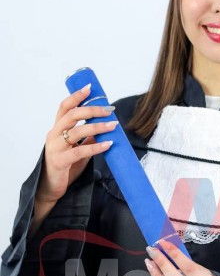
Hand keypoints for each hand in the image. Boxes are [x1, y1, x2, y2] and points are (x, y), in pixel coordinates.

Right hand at [36, 84, 117, 203]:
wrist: (50, 188)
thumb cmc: (65, 166)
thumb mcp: (77, 148)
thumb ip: (87, 138)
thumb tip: (105, 126)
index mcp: (57, 129)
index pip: (65, 107)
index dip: (76, 96)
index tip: (90, 88)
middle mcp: (54, 135)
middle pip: (72, 115)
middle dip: (92, 109)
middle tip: (109, 109)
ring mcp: (55, 148)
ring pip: (77, 131)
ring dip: (97, 126)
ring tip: (113, 125)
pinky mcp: (60, 161)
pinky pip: (80, 151)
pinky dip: (96, 147)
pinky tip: (108, 144)